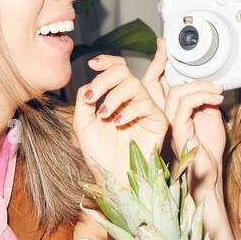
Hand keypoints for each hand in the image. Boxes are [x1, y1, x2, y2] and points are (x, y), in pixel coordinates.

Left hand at [74, 54, 168, 181]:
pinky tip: (118, 123)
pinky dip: (128, 110)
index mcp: (116, 99)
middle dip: (105, 79)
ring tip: (104, 113)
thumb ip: (84, 100)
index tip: (92, 64)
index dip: (107, 61)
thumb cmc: (99, 155)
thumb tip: (89, 83)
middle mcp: (132, 101)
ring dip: (115, 95)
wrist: (112, 178)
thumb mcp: (82, 123)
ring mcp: (146, 110)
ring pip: (134, 84)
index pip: (117, 70)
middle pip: (125, 72)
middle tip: (93, 96)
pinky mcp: (158, 121)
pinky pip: (146, 104)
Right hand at [142, 39, 226, 197]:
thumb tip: (207, 83)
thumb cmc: (208, 151)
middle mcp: (163, 116)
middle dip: (165, 62)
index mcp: (169, 111)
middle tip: (179, 53)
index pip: (160, 83)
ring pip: (176, 92)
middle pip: (158, 83)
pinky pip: (184, 105)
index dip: (160, 62)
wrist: (209, 178)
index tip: (164, 44)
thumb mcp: (209, 116)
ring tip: (216, 89)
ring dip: (200, 85)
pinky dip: (202, 96)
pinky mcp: (177, 132)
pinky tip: (215, 98)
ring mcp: (168, 124)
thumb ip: (204, 99)